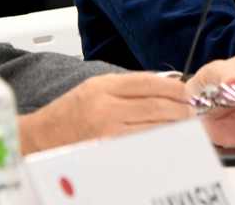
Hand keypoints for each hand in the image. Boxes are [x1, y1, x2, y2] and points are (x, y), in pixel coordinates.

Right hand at [19, 73, 193, 153]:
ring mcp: (108, 132)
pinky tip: (168, 142)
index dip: (174, 88)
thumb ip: (126, 86)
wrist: (42, 137)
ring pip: (155, 128)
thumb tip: (163, 87)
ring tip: (186, 129)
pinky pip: (144, 146)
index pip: (149, 82)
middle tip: (193, 113)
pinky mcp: (110, 151)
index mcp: (103, 86)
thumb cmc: (68, 113)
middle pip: (157, 106)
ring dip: (176, 128)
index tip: (187, 93)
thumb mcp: (94, 88)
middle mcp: (106, 107)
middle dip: (181, 110)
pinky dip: (160, 143)